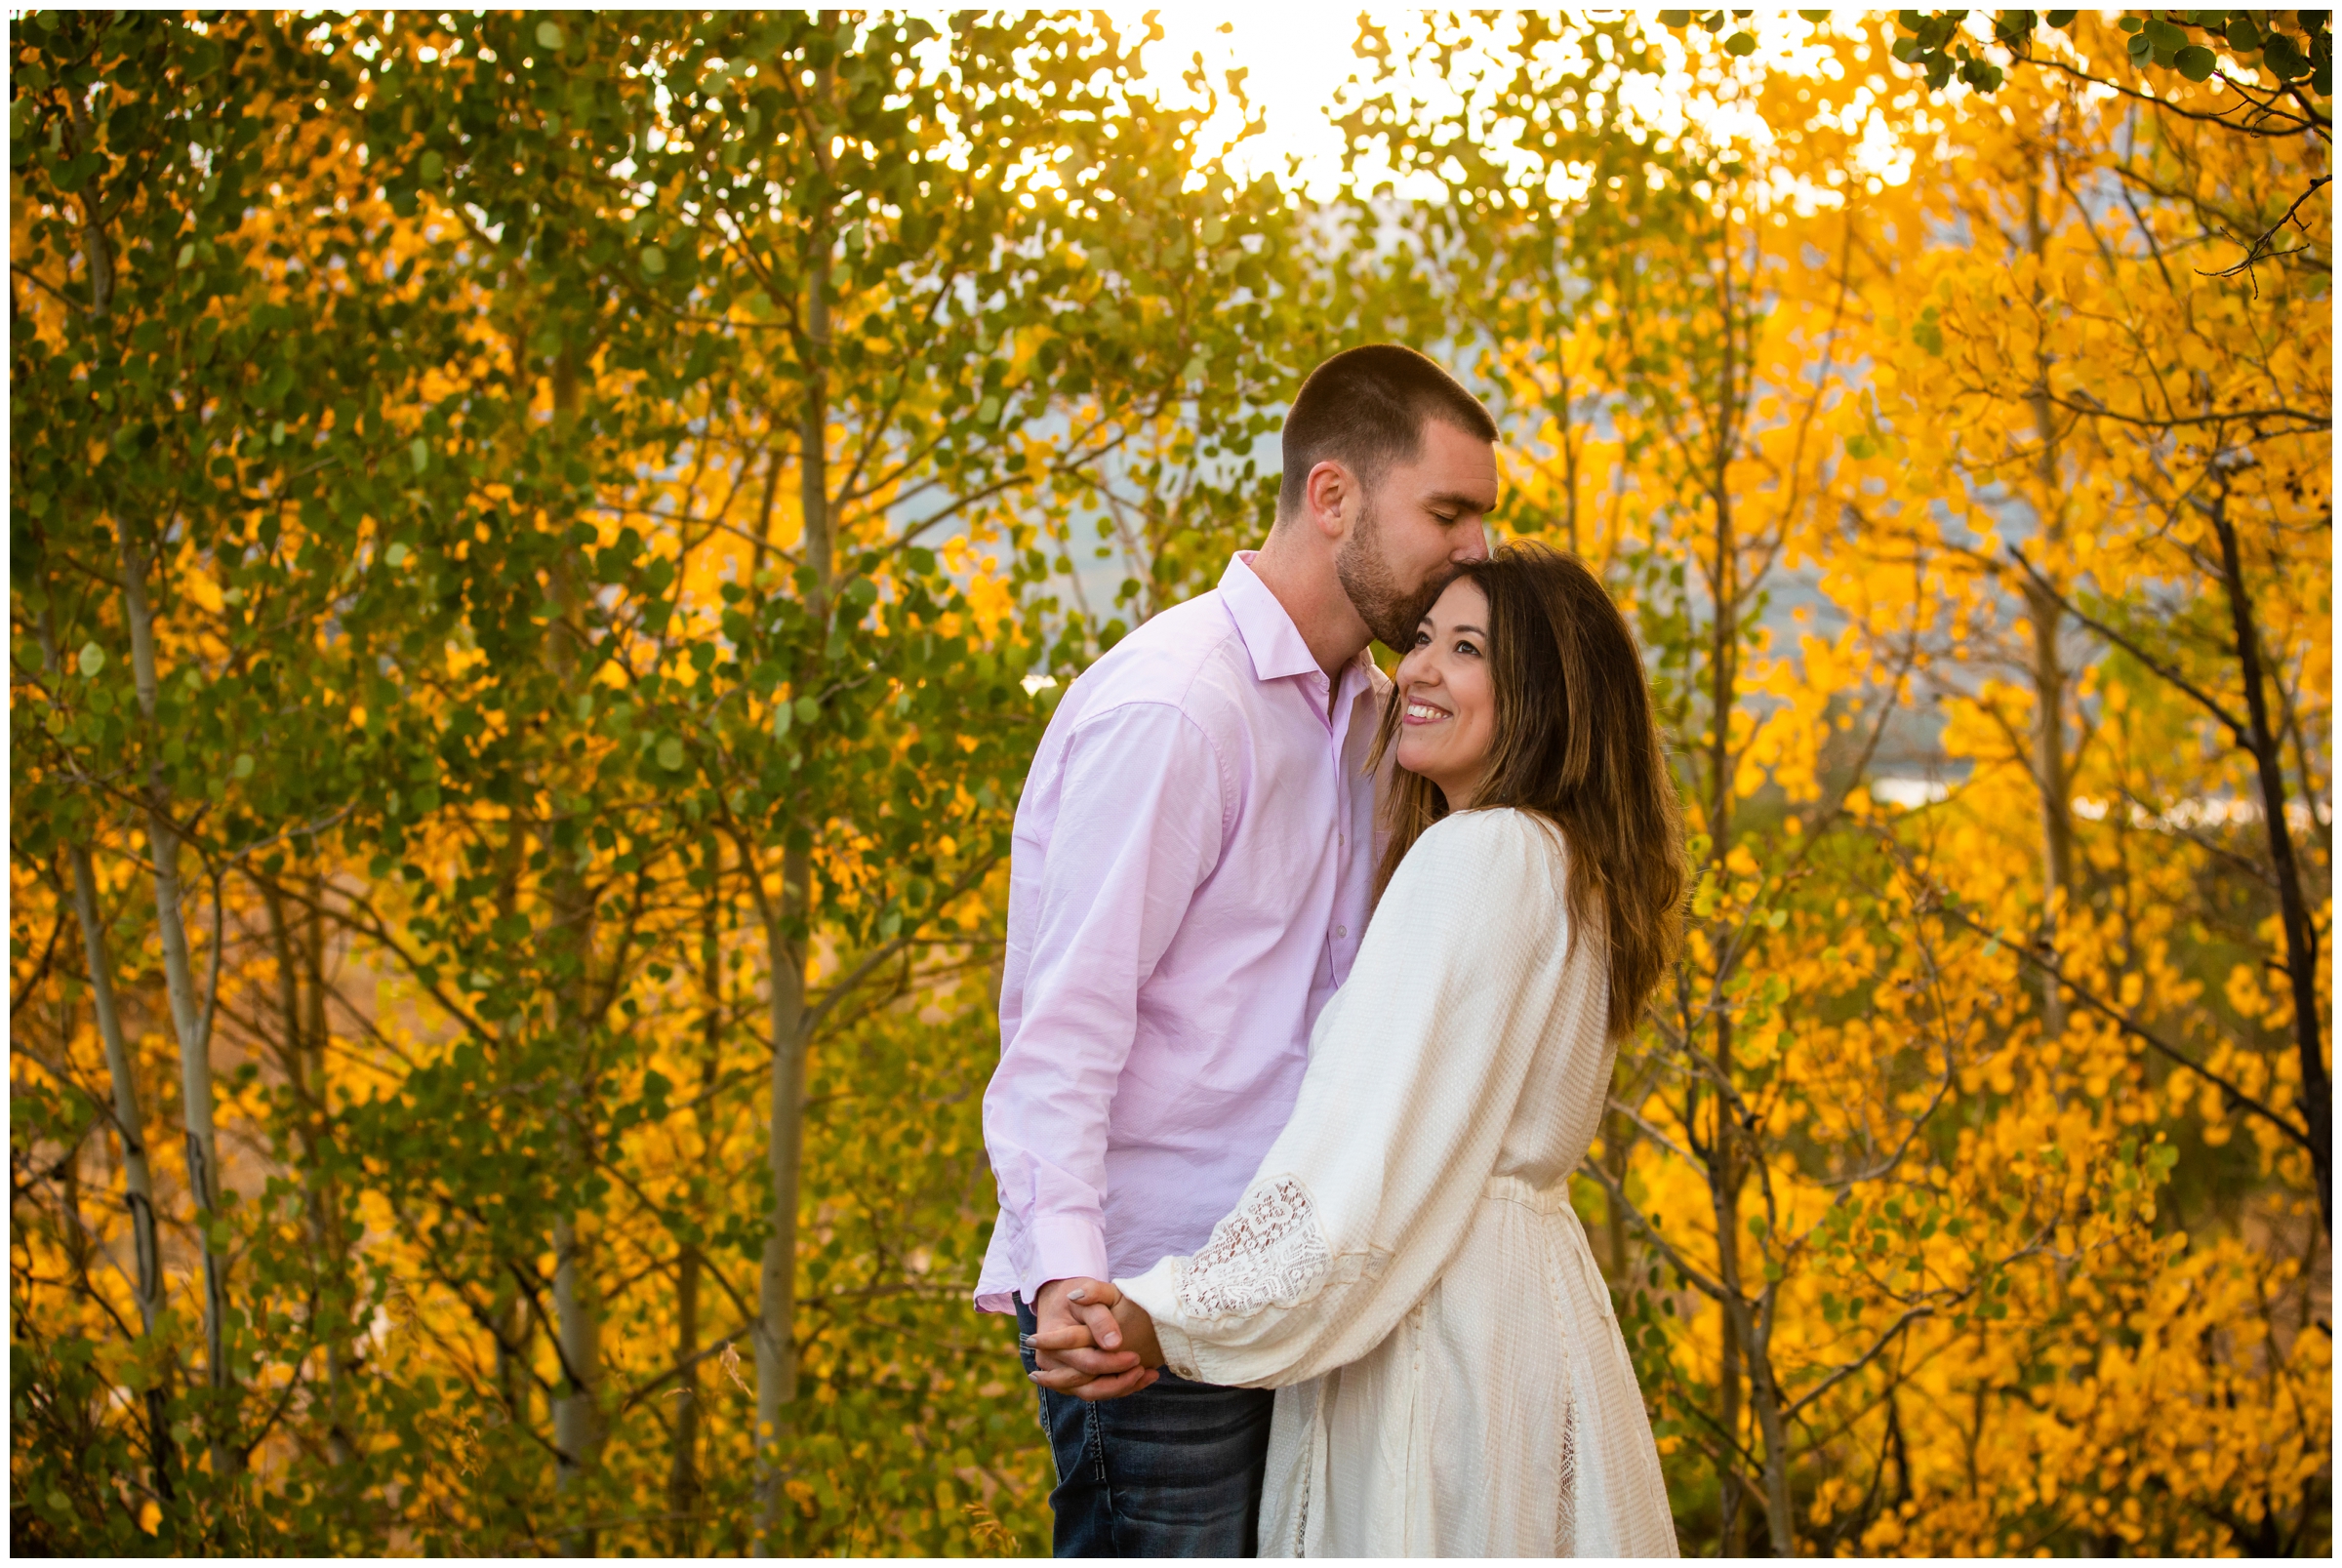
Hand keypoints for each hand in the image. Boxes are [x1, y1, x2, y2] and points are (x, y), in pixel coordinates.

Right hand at [1027, 1278, 1156, 1401]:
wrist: (1063, 1301)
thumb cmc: (1078, 1297)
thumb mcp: (1089, 1296)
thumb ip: (1100, 1318)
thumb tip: (1113, 1344)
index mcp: (1051, 1342)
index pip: (1085, 1361)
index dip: (1112, 1363)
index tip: (1136, 1356)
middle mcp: (1051, 1363)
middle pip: (1087, 1383)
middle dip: (1118, 1379)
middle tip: (1142, 1367)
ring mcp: (1058, 1375)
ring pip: (1090, 1393)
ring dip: (1120, 1388)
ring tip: (1145, 1375)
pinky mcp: (1069, 1381)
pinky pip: (1094, 1392)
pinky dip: (1118, 1389)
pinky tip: (1141, 1378)